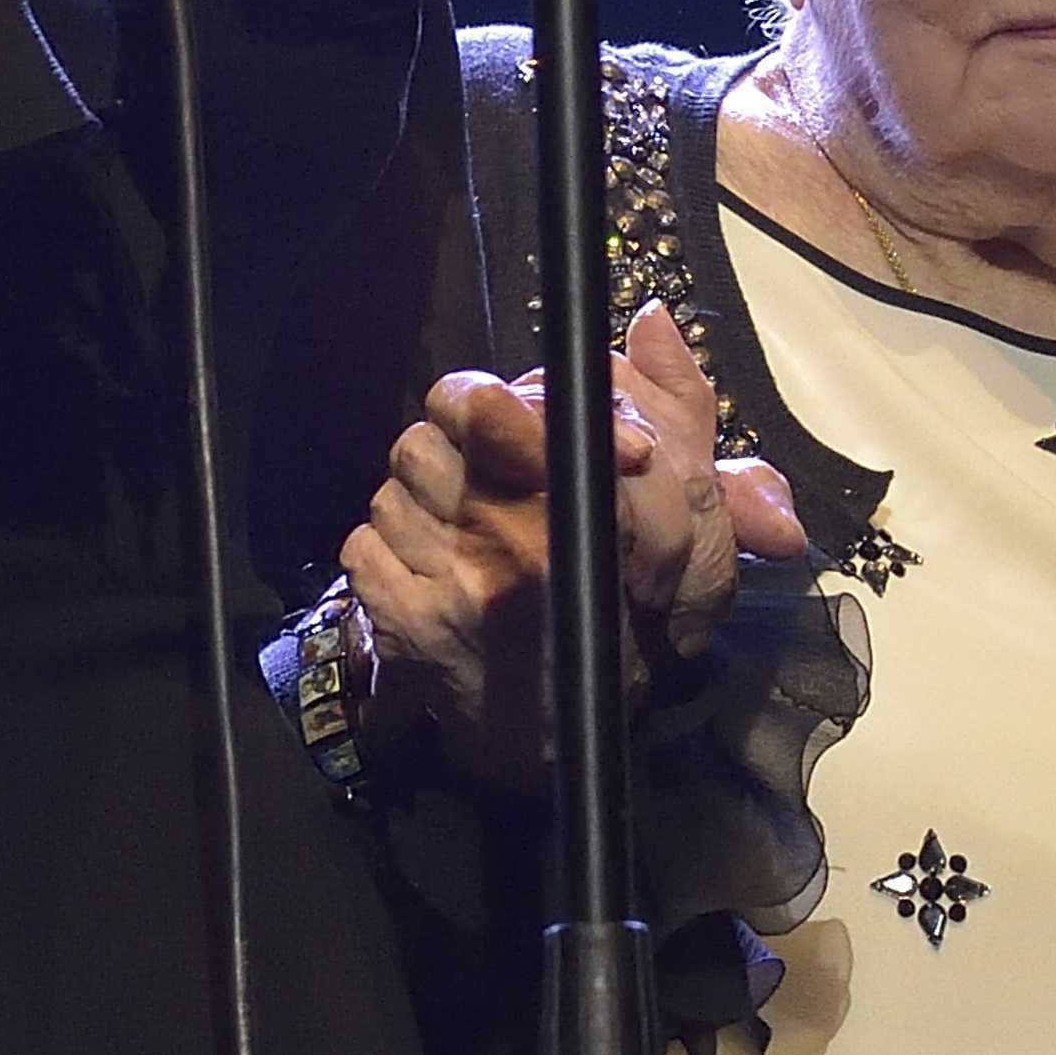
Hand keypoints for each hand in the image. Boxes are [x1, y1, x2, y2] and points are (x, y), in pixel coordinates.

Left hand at [342, 303, 805, 792]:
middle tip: (486, 479)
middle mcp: (508, 547)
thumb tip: (653, 317)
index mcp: (575, 509)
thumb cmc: (634, 622)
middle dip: (452, 450)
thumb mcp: (692, 521)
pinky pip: (363, 544)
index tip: (516, 425)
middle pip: (427, 439)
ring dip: (420, 503)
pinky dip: (386, 552)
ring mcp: (449, 589)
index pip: (479, 404)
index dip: (492, 404)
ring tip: (461, 531)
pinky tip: (429, 570)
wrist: (573, 738)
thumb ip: (678, 406)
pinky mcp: (404, 625)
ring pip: (393, 489)